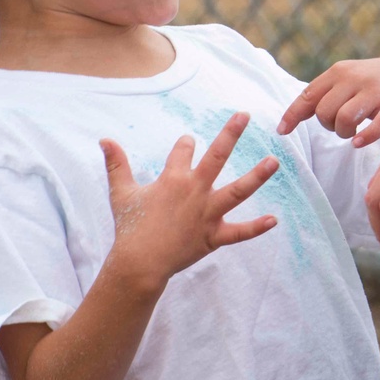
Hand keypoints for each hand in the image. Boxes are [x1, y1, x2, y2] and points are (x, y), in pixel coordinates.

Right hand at [101, 111, 278, 292]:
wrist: (139, 264)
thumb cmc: (130, 227)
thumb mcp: (120, 193)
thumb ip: (116, 164)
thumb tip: (104, 139)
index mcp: (173, 179)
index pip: (184, 149)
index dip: (185, 144)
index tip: (188, 142)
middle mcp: (194, 191)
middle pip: (216, 157)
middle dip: (230, 134)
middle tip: (244, 115)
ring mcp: (207, 214)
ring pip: (237, 191)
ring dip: (256, 177)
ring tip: (274, 162)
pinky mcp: (213, 237)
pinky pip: (239, 233)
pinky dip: (256, 228)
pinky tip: (273, 220)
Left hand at [277, 58, 379, 145]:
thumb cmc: (371, 84)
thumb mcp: (346, 80)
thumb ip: (321, 95)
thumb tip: (284, 124)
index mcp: (340, 71)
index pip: (308, 95)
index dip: (292, 115)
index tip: (282, 132)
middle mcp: (356, 78)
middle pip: (324, 112)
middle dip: (327, 125)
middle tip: (339, 127)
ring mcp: (376, 92)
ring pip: (344, 119)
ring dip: (344, 133)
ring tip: (352, 132)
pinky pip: (376, 126)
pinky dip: (365, 137)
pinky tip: (359, 142)